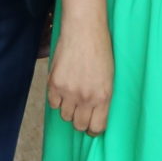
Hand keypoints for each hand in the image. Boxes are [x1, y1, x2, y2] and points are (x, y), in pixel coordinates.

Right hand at [47, 13, 113, 135]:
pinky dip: (57, 99)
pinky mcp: (54, 84)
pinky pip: (53, 103)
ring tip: (72, 96)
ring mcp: (69, 91)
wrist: (84, 31)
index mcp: (103, 96)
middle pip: (79, 125)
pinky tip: (63, 88)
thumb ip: (101, 97)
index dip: (94, 129)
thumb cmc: (100, 50)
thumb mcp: (109, 77)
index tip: (92, 126)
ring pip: (65, 115)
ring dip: (68, 109)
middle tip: (81, 112)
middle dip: (80, 121)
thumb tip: (94, 113)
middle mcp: (86, 97)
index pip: (96, 127)